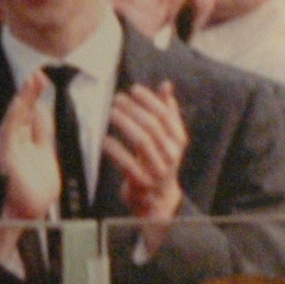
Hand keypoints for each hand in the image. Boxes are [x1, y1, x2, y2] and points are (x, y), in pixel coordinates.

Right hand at [0, 70, 61, 221]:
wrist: (27, 214)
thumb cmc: (33, 189)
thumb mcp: (45, 154)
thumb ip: (42, 133)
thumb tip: (42, 109)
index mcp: (20, 139)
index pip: (28, 111)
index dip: (35, 94)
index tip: (42, 78)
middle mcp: (10, 139)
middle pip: (22, 109)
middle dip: (30, 90)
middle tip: (39, 73)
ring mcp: (6, 144)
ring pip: (16, 115)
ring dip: (25, 96)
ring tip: (33, 79)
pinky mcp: (6, 152)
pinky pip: (12, 128)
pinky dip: (18, 113)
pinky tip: (24, 100)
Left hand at [104, 81, 189, 245]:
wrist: (159, 198)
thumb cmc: (159, 161)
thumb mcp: (168, 138)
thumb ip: (168, 112)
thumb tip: (166, 85)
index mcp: (178, 141)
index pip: (166, 116)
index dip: (150, 100)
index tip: (134, 89)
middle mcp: (171, 155)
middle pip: (153, 126)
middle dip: (134, 110)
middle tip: (117, 99)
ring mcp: (157, 169)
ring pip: (142, 141)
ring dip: (125, 124)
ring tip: (111, 112)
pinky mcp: (142, 182)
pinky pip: (127, 163)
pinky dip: (115, 150)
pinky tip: (106, 138)